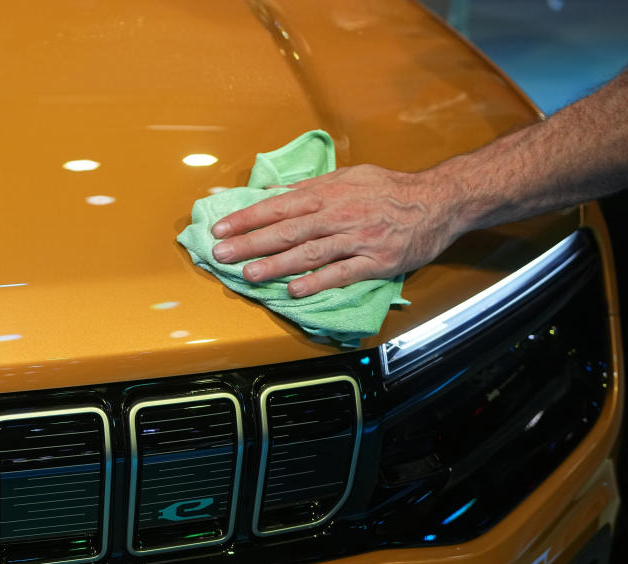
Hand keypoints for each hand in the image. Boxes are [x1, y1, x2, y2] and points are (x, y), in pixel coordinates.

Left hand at [210, 164, 458, 296]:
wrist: (439, 200)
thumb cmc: (387, 190)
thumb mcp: (346, 177)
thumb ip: (307, 189)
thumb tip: (267, 191)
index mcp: (328, 193)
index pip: (278, 205)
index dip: (247, 217)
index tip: (220, 227)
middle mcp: (339, 213)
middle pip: (287, 229)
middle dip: (250, 242)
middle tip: (221, 253)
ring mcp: (357, 237)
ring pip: (310, 252)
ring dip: (277, 264)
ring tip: (249, 274)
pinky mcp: (376, 259)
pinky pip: (342, 272)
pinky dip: (317, 281)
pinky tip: (295, 290)